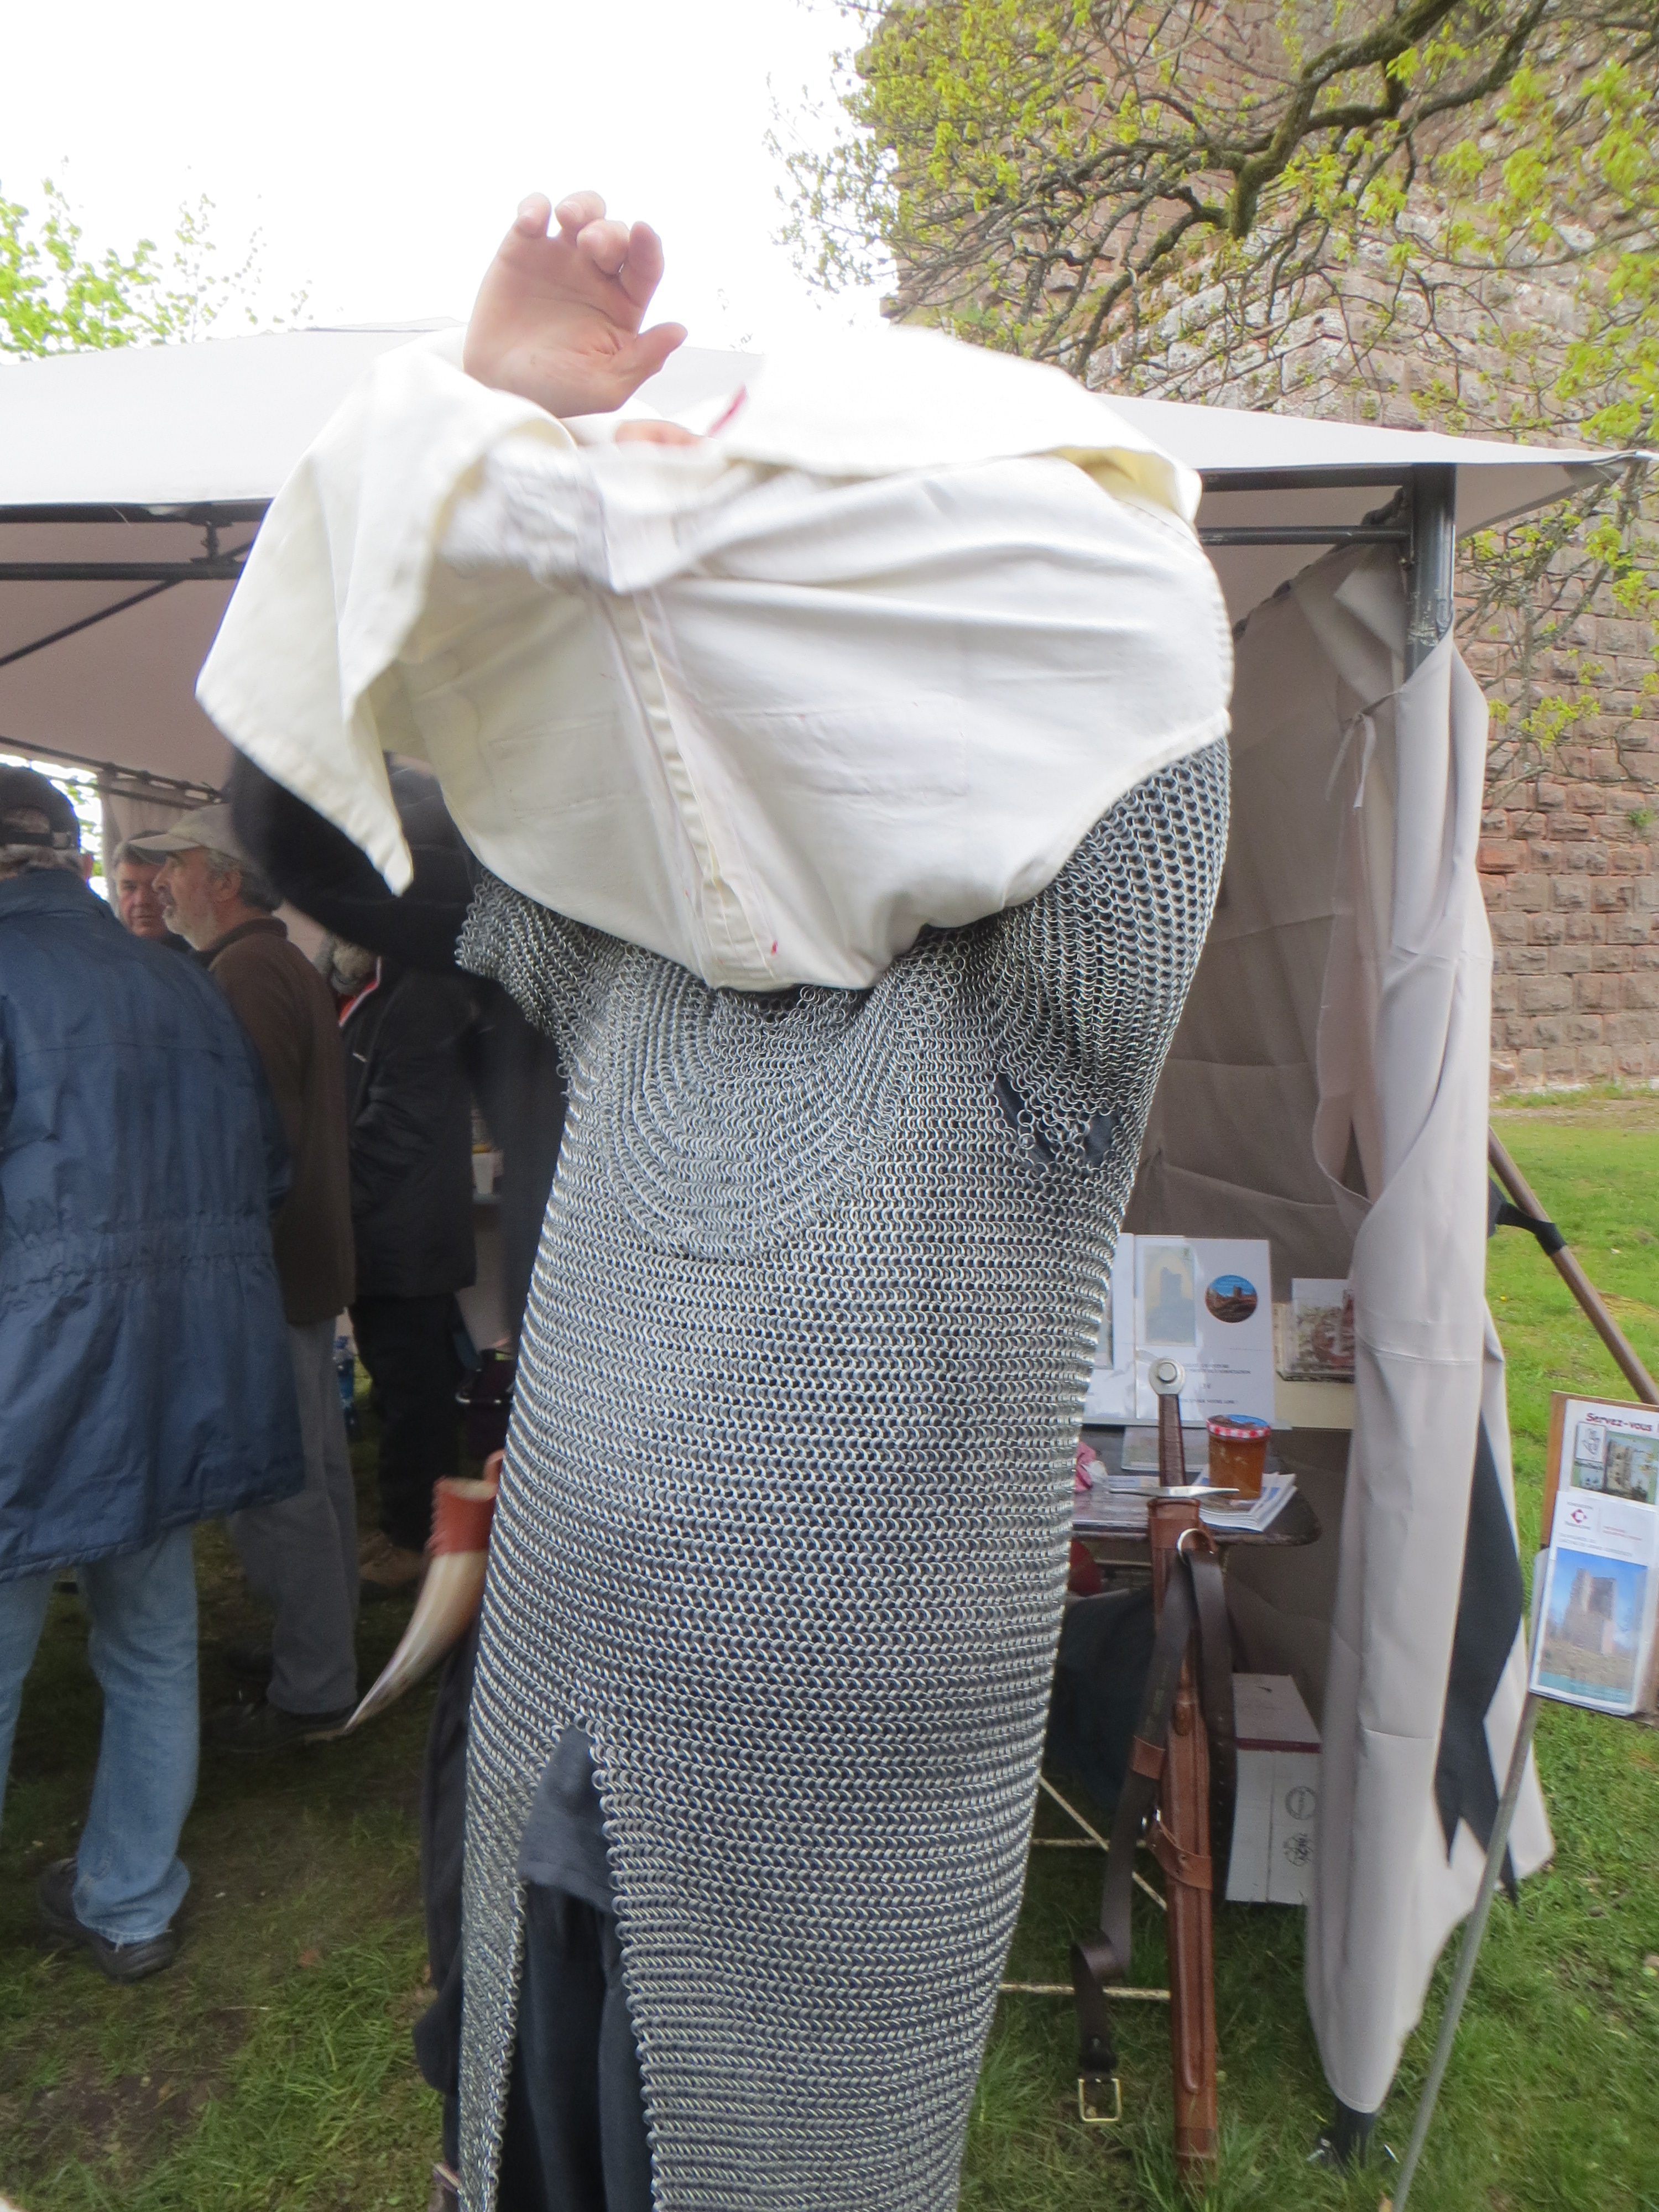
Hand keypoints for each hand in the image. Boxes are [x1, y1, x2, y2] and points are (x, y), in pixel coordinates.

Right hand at [463, 191, 685, 418]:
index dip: (649, 246)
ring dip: (581, 206)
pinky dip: (535, 206)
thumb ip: (644, 360)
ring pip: (583, 211)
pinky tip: (532, 223)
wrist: (498, 388)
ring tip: (567, 219)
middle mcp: (596, 276)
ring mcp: (560, 259)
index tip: (644, 232)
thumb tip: (680, 331)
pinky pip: (534, 212)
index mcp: (623, 306)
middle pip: (616, 233)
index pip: (646, 267)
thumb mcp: (605, 388)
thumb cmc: (555, 392)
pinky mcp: (523, 249)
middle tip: (591, 245)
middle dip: (608, 232)